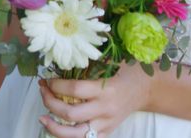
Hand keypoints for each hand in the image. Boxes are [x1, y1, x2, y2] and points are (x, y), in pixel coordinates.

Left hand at [37, 63, 154, 136]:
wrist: (147, 89)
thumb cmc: (127, 71)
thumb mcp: (111, 63)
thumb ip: (90, 63)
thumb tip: (62, 60)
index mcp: (106, 90)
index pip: (75, 89)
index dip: (57, 85)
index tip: (48, 79)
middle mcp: (105, 109)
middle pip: (70, 114)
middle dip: (50, 102)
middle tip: (43, 91)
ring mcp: (106, 124)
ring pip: (75, 134)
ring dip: (54, 127)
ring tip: (42, 117)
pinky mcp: (107, 132)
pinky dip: (67, 136)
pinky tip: (56, 126)